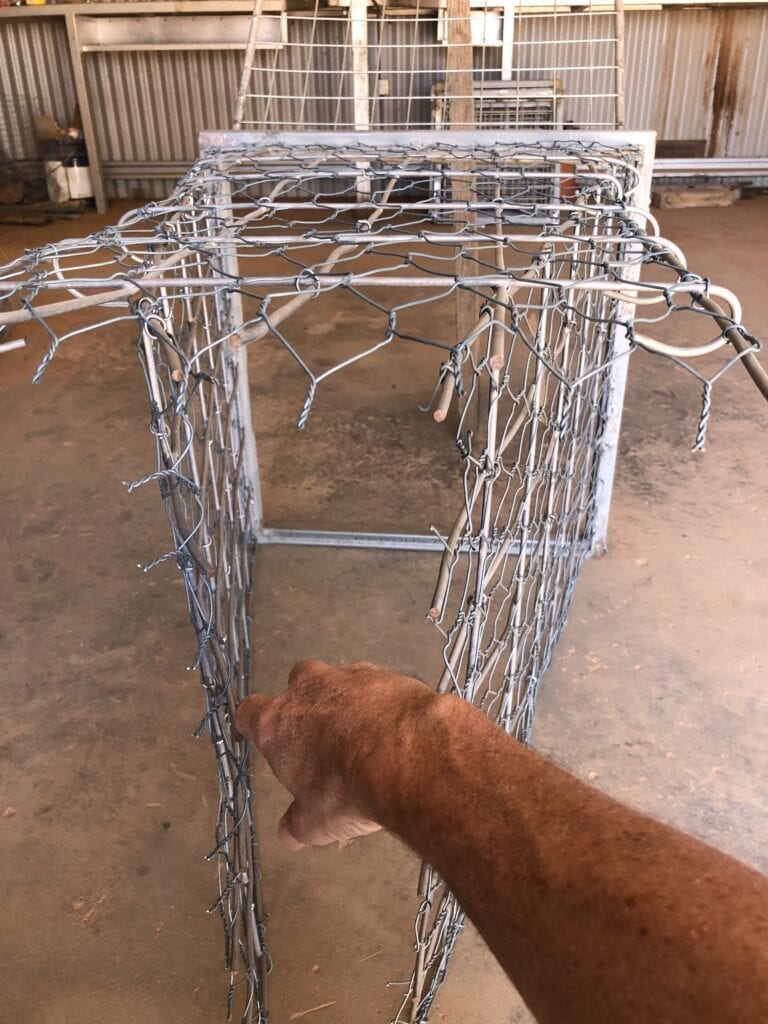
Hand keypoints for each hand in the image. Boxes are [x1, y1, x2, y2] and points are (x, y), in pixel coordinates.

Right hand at [235, 659, 435, 849]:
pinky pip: (377, 685)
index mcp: (277, 723)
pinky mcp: (386, 673)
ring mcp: (348, 676)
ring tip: (366, 736)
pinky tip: (395, 729)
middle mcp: (307, 690)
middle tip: (323, 737)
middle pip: (297, 683)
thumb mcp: (316, 822)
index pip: (250, 712)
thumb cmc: (347, 790)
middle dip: (307, 704)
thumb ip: (298, 824)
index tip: (265, 735)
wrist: (408, 755)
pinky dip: (381, 702)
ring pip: (339, 680)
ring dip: (347, 701)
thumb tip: (287, 835)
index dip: (255, 723)